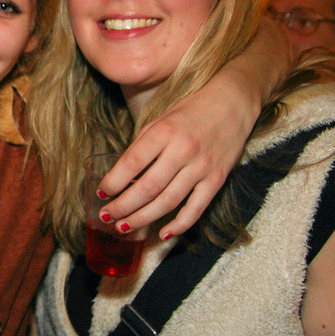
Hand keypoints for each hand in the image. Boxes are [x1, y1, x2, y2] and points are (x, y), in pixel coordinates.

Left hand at [96, 82, 254, 238]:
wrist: (233, 101)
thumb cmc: (191, 110)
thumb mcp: (160, 118)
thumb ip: (142, 145)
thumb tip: (121, 175)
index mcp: (164, 132)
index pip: (132, 163)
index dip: (113, 182)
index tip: (101, 193)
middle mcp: (182, 150)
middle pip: (147, 188)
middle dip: (123, 206)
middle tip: (106, 216)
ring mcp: (202, 167)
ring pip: (168, 202)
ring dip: (142, 219)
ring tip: (123, 227)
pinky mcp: (217, 179)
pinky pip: (196, 208)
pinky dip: (179, 225)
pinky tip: (163, 234)